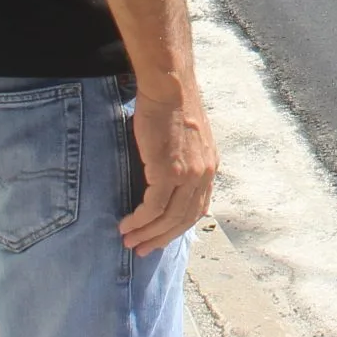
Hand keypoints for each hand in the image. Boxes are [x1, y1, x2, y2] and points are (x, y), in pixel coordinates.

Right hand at [121, 87, 217, 253]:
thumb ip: (182, 161)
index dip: (177, 227)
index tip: (159, 237)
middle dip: (161, 238)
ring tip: (129, 241)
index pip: (196, 208)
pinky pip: (153, 207)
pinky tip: (126, 225)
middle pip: (184, 219)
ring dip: (147, 234)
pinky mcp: (169, 171)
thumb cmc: (172, 106)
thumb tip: (166, 178)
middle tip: (142, 249)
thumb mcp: (186, 139)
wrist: (170, 87)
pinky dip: (139, 220)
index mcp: (209, 168)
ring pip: (168, 218)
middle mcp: (204, 175)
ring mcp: (188, 175)